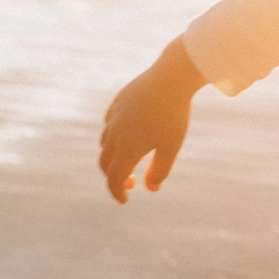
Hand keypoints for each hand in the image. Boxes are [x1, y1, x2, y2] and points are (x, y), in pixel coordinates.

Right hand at [99, 37, 207, 202]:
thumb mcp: (171, 146)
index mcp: (126, 148)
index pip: (114, 178)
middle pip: (105, 163)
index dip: (117, 192)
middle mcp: (115, 133)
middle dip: (115, 177)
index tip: (125, 201)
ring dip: (113, 157)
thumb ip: (159, 170)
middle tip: (132, 183)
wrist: (171, 77)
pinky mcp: (118, 102)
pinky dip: (114, 137)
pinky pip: (109, 124)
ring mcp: (114, 116)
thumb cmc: (174, 114)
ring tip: (130, 160)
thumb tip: (150, 188)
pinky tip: (126, 136)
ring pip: (105, 143)